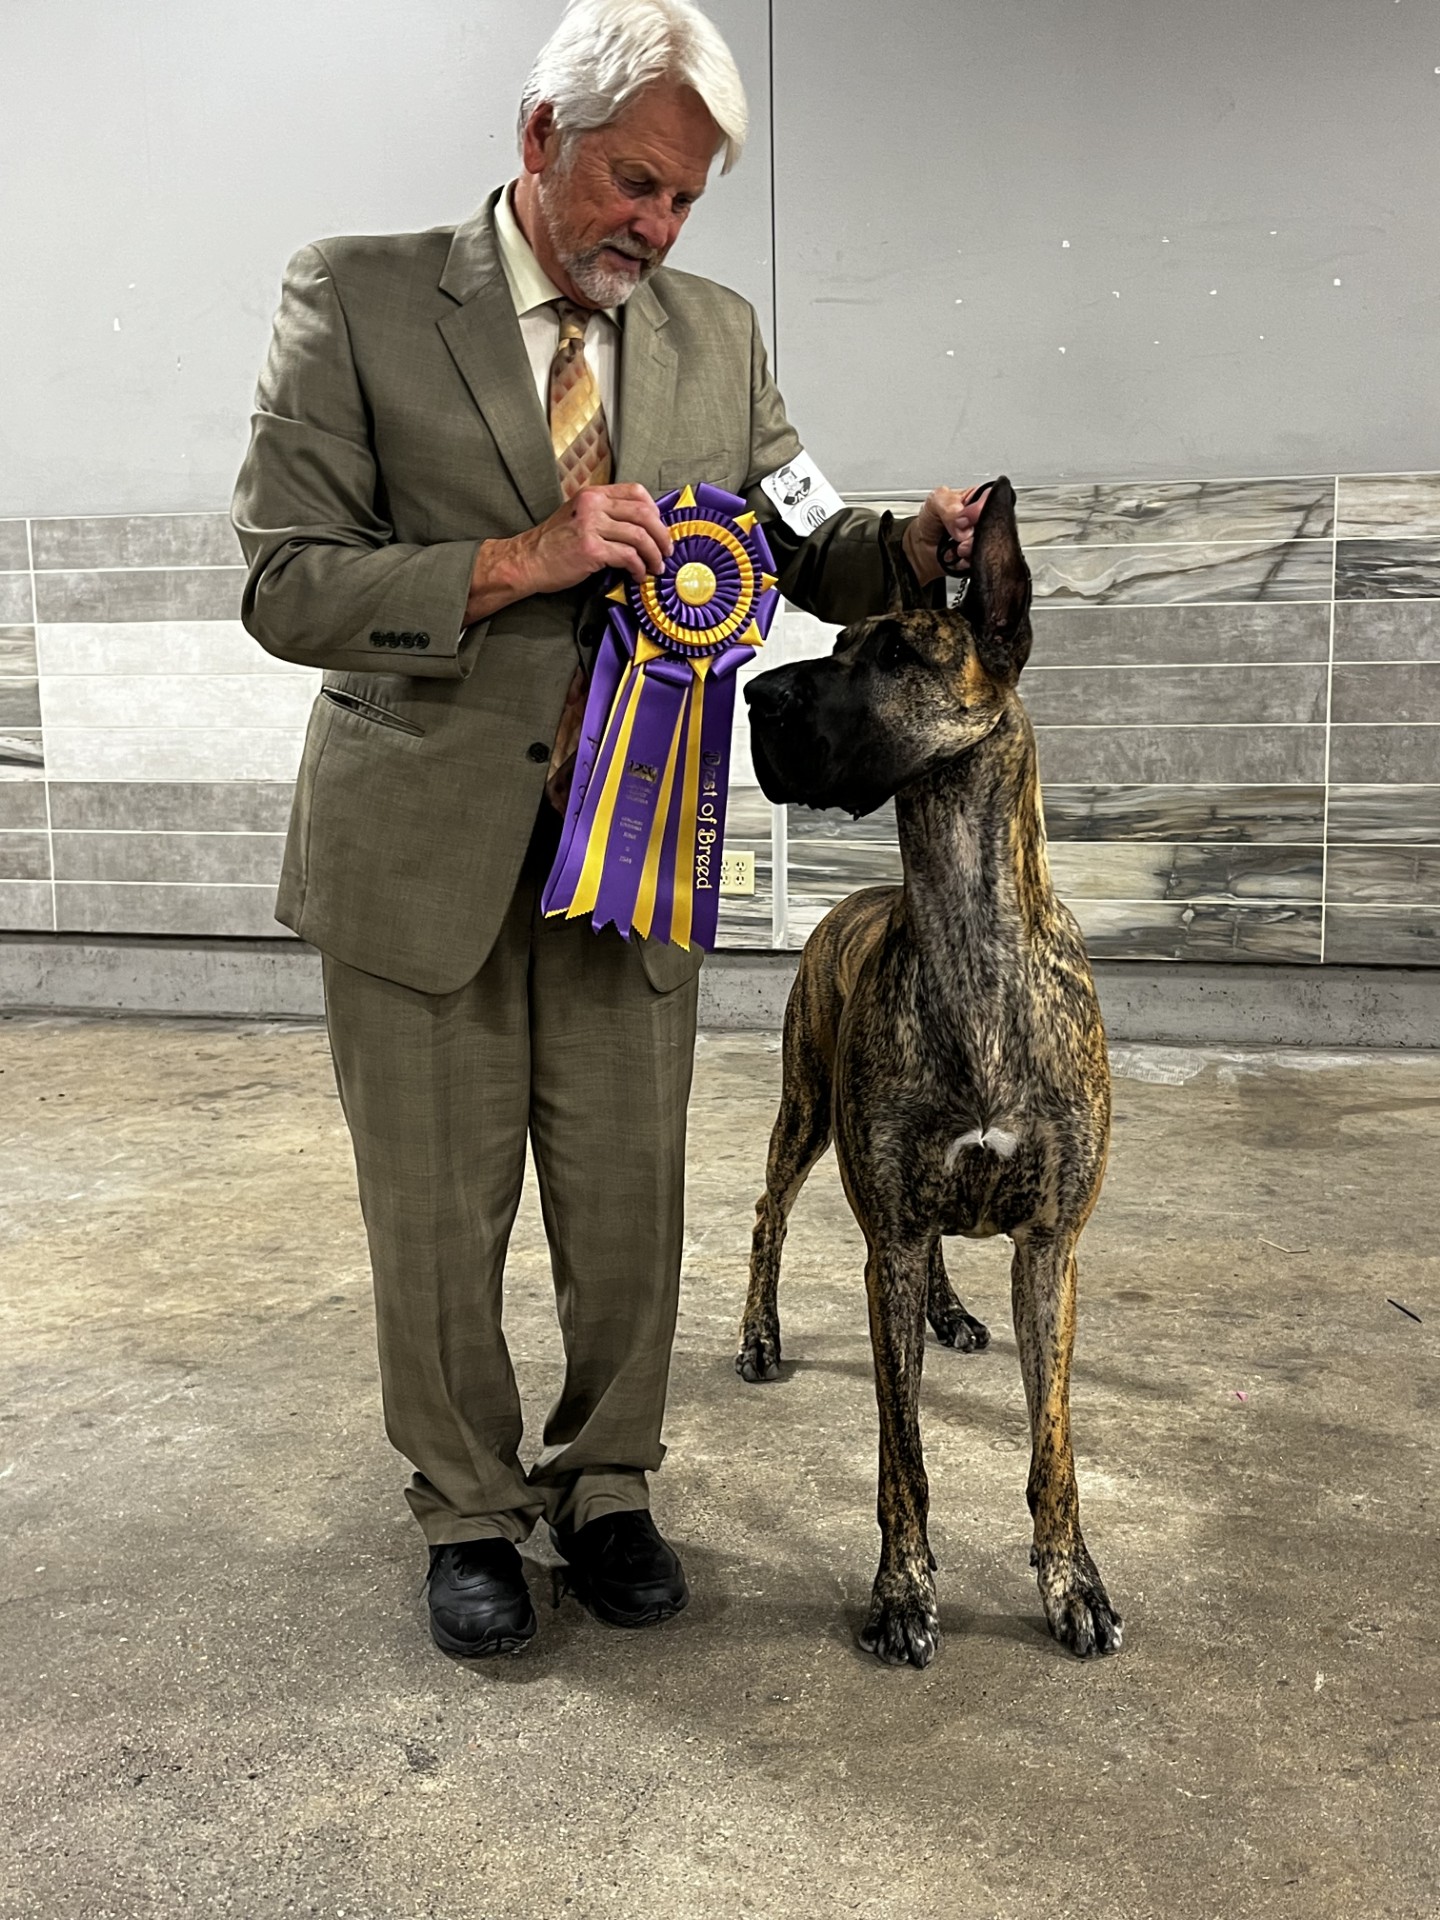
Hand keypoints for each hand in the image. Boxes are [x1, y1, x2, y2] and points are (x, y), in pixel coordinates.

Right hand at [466, 484, 672, 623]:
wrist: (527, 560)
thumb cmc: (553, 544)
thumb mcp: (578, 516)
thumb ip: (604, 515)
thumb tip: (639, 527)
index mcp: (593, 494)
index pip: (636, 492)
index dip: (655, 511)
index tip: (659, 529)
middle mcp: (593, 505)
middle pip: (644, 514)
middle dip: (662, 535)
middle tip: (666, 551)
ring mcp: (591, 526)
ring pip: (639, 536)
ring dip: (653, 555)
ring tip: (655, 567)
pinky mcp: (591, 549)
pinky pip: (627, 556)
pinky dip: (638, 568)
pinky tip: (638, 575)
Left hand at [902, 484, 990, 587]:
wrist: (921, 549)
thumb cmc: (930, 522)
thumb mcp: (934, 501)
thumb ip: (950, 505)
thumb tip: (964, 521)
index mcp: (978, 497)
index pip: (991, 498)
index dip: (978, 510)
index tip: (963, 519)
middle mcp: (985, 516)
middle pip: (993, 523)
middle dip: (973, 533)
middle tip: (958, 535)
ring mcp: (984, 537)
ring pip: (989, 543)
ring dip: (970, 548)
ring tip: (957, 546)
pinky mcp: (982, 555)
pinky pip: (983, 559)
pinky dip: (968, 560)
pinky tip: (959, 555)